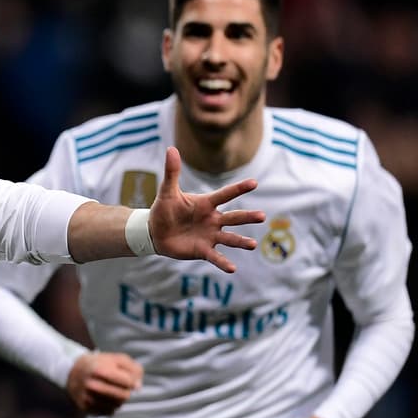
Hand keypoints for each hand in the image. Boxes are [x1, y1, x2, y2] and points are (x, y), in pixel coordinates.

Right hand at [67, 352, 142, 415]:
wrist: (73, 371)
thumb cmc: (101, 364)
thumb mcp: (117, 359)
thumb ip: (133, 368)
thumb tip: (137, 387)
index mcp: (98, 369)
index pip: (128, 382)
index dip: (133, 381)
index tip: (131, 379)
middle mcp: (91, 384)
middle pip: (124, 396)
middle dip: (127, 391)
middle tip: (122, 386)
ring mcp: (87, 397)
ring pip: (117, 406)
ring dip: (119, 399)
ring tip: (113, 391)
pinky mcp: (85, 407)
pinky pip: (109, 413)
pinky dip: (111, 406)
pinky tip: (106, 398)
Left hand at [149, 146, 264, 272]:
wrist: (155, 231)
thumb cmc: (164, 209)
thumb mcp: (167, 191)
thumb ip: (172, 172)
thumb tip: (171, 148)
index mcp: (206, 204)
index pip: (225, 194)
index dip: (238, 189)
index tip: (254, 182)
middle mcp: (212, 219)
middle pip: (233, 218)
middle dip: (247, 217)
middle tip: (262, 216)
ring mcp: (209, 235)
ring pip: (229, 238)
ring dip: (240, 241)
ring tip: (252, 245)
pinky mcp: (202, 250)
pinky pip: (215, 256)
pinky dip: (223, 262)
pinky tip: (232, 268)